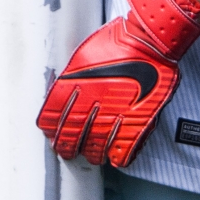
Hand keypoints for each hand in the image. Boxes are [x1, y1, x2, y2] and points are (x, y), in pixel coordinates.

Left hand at [36, 0, 199, 167]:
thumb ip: (70, 79)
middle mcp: (90, 104)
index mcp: (73, 86)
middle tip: (67, 150)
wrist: (149, 40)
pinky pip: (122, 153)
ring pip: (94, 150)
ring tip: (91, 154)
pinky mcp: (136, 124)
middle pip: (69, 137)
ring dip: (90, 154)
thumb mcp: (83, 55)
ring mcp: (113, 116)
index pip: (51, 117)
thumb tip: (59, 96)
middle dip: (66, 147)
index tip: (51, 134)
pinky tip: (114, 156)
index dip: (49, 129)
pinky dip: (117, 158)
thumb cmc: (117, 41)